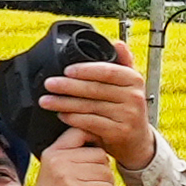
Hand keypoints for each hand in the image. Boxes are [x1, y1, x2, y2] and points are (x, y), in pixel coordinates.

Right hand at [24, 125, 122, 185]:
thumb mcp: (54, 171)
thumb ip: (71, 155)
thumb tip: (99, 139)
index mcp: (53, 152)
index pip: (81, 132)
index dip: (94, 142)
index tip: (93, 159)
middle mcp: (59, 160)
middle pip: (100, 154)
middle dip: (102, 171)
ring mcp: (67, 176)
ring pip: (106, 172)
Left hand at [40, 46, 157, 170]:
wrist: (138, 141)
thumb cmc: (127, 109)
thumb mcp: (129, 85)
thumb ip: (123, 63)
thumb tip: (117, 43)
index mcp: (134, 80)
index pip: (107, 71)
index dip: (85, 70)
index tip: (66, 70)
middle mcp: (134, 97)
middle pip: (95, 89)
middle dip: (68, 86)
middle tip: (49, 84)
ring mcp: (127, 116)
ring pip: (90, 106)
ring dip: (65, 103)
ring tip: (47, 100)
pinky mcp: (119, 132)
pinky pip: (91, 123)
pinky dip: (73, 118)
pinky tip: (61, 115)